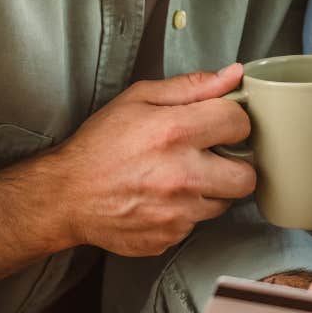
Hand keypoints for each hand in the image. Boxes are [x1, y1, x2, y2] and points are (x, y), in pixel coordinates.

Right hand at [48, 65, 256, 255]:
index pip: (239, 124)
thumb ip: (191, 87)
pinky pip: (195, 224)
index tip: (219, 125)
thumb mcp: (138, 99)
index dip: (232, 121)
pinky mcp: (169, 237)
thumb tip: (232, 75)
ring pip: (223, 203)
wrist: (65, 195)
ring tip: (179, 178)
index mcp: (175, 133)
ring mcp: (177, 213)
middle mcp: (181, 175)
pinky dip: (185, 212)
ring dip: (209, 190)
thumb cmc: (99, 144)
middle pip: (246, 176)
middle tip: (212, 158)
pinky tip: (162, 199)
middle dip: (234, 165)